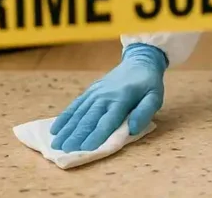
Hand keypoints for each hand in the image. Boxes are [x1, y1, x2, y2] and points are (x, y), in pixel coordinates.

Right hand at [49, 43, 166, 151]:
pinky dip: (65, 117)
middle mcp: (105, 96)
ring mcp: (95, 92)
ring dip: (67, 129)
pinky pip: (75, 105)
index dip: (96, 135)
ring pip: (78, 113)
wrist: (140, 61)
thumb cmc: (148, 84)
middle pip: (88, 119)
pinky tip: (55, 129)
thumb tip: (132, 129)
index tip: (85, 149)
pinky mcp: (90, 91)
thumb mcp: (155, 97)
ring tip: (56, 144)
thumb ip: (145, 112)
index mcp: (122, 99)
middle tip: (63, 150)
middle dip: (76, 135)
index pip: (107, 121)